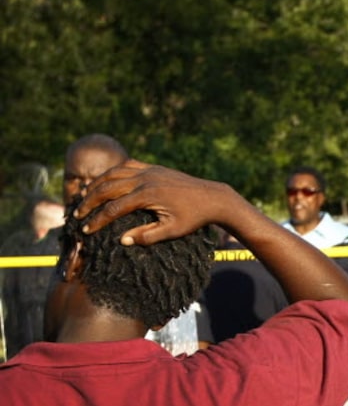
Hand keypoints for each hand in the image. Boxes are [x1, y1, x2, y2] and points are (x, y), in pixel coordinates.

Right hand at [74, 161, 236, 244]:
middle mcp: (144, 179)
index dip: (98, 220)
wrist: (213, 198)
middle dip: (90, 202)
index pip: (114, 209)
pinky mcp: (153, 167)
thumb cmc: (194, 218)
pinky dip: (112, 173)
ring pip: (113, 173)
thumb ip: (147, 236)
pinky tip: (105, 181)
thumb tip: (122, 240)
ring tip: (85, 197)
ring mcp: (148, 170)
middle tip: (77, 215)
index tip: (86, 231)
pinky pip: (126, 166)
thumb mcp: (172, 230)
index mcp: (147, 196)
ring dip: (96, 185)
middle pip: (107, 188)